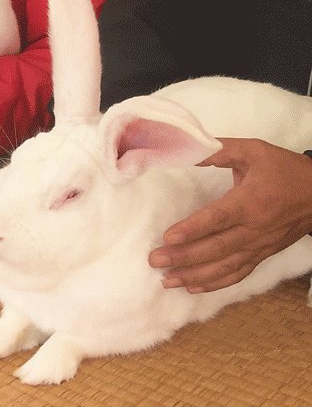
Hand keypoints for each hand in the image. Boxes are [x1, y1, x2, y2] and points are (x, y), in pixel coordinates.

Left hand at [150, 139, 311, 292]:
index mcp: (250, 202)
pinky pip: (239, 273)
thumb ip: (219, 150)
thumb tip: (188, 149)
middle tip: (154, 260)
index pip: (218, 219)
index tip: (167, 237)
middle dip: (184, 257)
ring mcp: (260, 245)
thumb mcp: (253, 151)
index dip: (192, 229)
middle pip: (216, 248)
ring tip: (167, 280)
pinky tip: (194, 288)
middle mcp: (255, 229)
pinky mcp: (263, 254)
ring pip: (225, 266)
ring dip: (195, 276)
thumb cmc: (284, 170)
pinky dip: (216, 283)